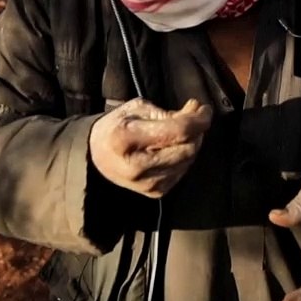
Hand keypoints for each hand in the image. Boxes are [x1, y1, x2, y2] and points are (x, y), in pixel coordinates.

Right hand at [89, 98, 211, 197]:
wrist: (96, 157)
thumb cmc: (117, 127)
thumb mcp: (136, 109)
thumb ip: (167, 112)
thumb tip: (196, 112)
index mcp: (126, 138)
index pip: (177, 130)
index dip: (198, 119)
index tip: (204, 108)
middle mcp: (136, 166)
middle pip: (188, 148)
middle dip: (197, 130)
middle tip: (195, 116)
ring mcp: (146, 183)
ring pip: (189, 160)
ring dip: (193, 142)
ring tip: (183, 130)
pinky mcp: (155, 192)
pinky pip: (183, 172)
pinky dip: (184, 157)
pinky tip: (174, 147)